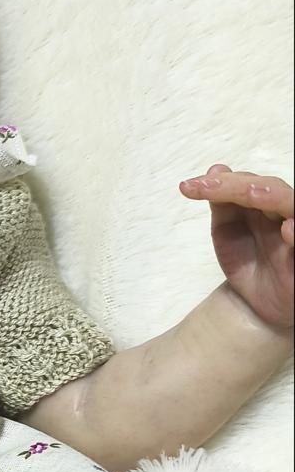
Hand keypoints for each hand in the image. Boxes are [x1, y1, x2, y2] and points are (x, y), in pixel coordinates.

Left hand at [179, 164, 293, 329]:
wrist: (256, 303)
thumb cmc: (247, 262)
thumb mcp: (227, 232)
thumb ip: (222, 203)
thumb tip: (215, 169)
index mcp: (265, 204)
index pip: (247, 184)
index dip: (220, 183)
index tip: (188, 187)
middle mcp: (285, 213)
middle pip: (270, 189)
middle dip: (238, 186)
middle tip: (209, 187)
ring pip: (293, 206)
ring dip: (274, 198)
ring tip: (251, 195)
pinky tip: (288, 230)